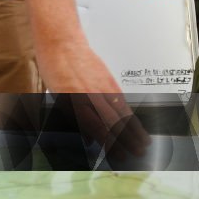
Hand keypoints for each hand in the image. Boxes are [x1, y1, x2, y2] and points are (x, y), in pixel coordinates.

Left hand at [40, 44, 149, 163]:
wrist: (61, 42)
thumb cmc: (54, 69)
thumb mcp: (57, 96)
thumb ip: (73, 117)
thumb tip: (89, 138)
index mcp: (73, 101)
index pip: (96, 127)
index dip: (110, 143)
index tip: (120, 156)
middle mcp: (90, 94)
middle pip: (113, 121)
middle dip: (128, 140)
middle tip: (138, 154)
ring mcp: (101, 86)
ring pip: (121, 111)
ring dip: (134, 129)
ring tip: (144, 142)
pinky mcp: (108, 79)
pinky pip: (121, 99)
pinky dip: (130, 113)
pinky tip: (136, 122)